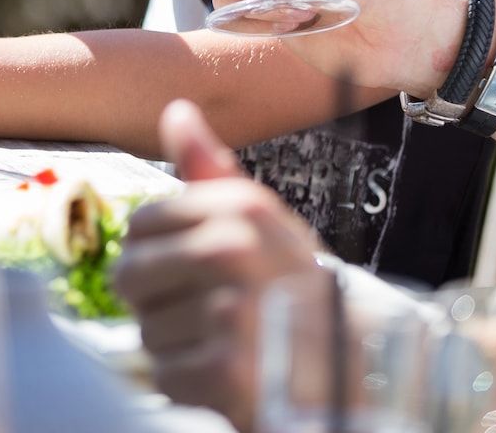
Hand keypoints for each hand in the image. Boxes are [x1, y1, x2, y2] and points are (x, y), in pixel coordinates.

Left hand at [114, 101, 319, 430]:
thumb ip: (212, 171)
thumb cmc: (301, 290)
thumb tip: (175, 110)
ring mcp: (231, 313)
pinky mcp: (227, 371)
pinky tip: (225, 377)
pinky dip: (187, 385)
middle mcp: (234, 251)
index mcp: (240, 208)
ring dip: (176, 347)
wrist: (363, 368)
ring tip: (224, 343)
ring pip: (148, 331)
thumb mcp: (266, 222)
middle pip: (132, 276)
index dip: (154, 251)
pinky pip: (166, 375)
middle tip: (202, 314)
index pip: (142, 224)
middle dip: (156, 302)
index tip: (188, 271)